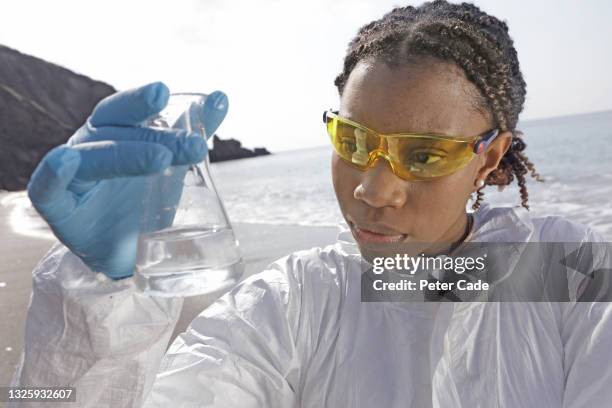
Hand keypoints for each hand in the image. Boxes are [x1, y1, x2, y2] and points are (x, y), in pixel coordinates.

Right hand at [27, 82, 228, 278]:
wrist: (121, 249)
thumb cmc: (140, 198)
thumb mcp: (169, 163)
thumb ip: (190, 131)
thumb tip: (220, 98)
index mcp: (112, 134)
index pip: (124, 112)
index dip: (141, 101)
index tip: (164, 92)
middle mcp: (90, 147)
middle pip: (115, 133)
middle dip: (155, 137)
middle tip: (191, 145)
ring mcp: (72, 178)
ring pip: (93, 158)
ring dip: (127, 156)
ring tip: (160, 159)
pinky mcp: (59, 208)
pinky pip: (48, 189)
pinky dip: (54, 174)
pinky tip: (65, 162)